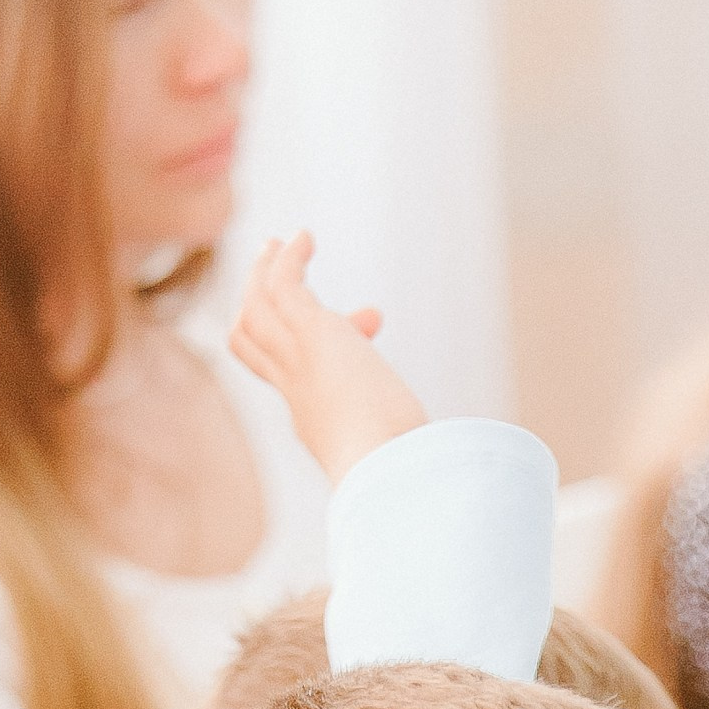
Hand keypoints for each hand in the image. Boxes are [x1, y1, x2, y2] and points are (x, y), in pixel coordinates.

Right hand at [226, 228, 425, 484]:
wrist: (385, 470)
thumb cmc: (404, 471)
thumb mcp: (406, 450)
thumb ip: (416, 438)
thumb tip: (458, 446)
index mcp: (313, 420)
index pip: (294, 375)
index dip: (317, 345)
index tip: (371, 324)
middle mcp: (296, 390)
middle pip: (249, 342)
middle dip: (254, 304)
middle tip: (270, 269)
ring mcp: (297, 360)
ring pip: (255, 309)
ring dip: (263, 272)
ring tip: (280, 243)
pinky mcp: (310, 335)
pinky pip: (285, 285)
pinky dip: (291, 259)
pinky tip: (306, 237)